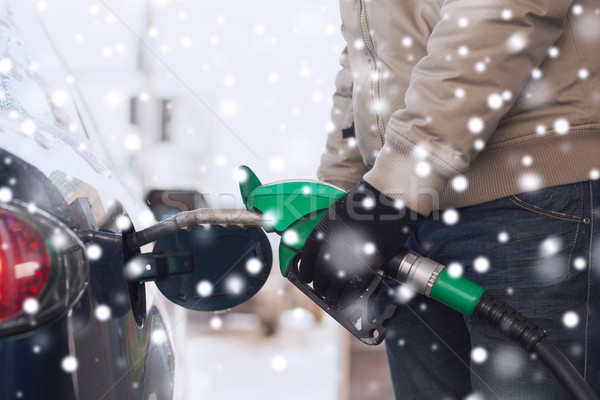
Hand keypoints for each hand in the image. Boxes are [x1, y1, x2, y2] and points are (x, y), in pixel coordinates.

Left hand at [298, 180, 421, 307]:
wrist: (388, 200)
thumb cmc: (363, 203)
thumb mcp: (336, 213)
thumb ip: (327, 232)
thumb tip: (322, 248)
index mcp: (321, 234)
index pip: (308, 261)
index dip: (306, 272)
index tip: (307, 277)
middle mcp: (332, 249)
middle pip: (320, 276)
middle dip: (319, 286)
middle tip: (320, 289)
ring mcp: (351, 258)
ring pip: (336, 286)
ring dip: (332, 294)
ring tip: (332, 298)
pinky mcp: (369, 264)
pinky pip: (355, 285)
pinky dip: (349, 293)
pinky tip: (347, 295)